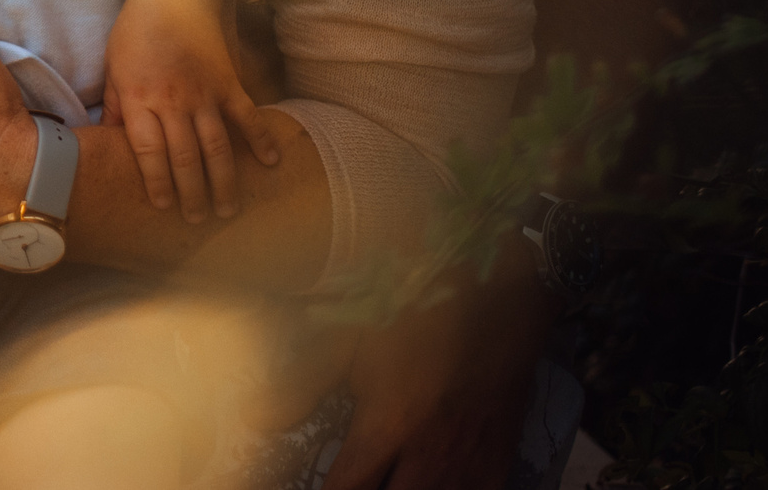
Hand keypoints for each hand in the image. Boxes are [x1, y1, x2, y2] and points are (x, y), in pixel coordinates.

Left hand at [105, 0, 280, 223]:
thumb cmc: (134, 33)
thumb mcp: (113, 69)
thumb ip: (114, 107)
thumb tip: (106, 141)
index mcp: (139, 100)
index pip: (149, 152)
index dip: (157, 182)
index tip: (164, 207)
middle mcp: (172, 102)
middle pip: (184, 158)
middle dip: (191, 193)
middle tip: (197, 220)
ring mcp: (203, 93)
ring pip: (216, 146)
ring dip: (223, 181)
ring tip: (227, 209)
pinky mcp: (228, 82)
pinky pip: (247, 116)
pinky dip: (260, 139)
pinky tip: (270, 163)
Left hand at [324, 261, 548, 489]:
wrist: (497, 296)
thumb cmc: (416, 311)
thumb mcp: (352, 339)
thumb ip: (309, 385)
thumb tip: (266, 419)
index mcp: (387, 426)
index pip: (348, 487)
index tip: (322, 488)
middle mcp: (427, 455)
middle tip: (360, 481)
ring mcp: (468, 462)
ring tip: (394, 478)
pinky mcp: (500, 458)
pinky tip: (442, 483)